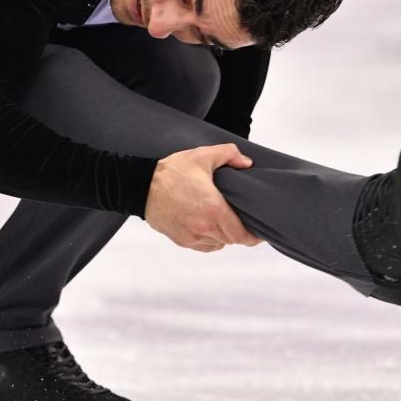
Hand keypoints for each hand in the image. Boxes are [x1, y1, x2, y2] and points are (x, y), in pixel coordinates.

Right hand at [143, 143, 263, 252]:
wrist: (141, 186)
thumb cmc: (171, 172)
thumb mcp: (202, 156)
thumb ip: (229, 154)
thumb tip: (247, 163)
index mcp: (214, 210)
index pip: (242, 236)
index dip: (254, 237)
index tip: (259, 232)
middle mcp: (204, 228)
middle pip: (232, 240)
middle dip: (239, 231)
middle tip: (242, 220)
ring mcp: (192, 237)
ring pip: (218, 243)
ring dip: (223, 235)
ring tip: (223, 219)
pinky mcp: (181, 240)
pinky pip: (203, 246)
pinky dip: (209, 239)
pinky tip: (207, 225)